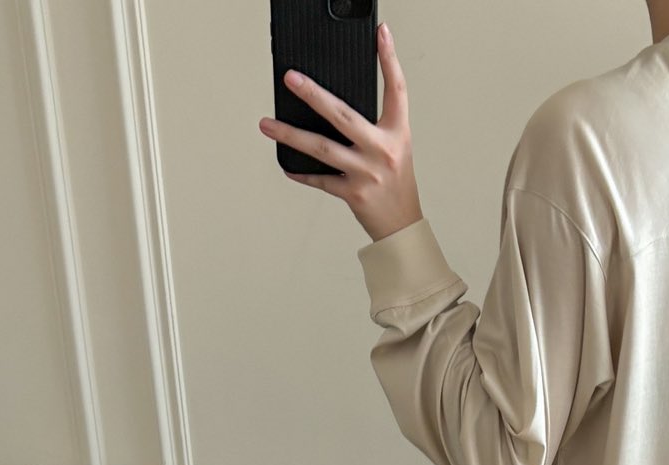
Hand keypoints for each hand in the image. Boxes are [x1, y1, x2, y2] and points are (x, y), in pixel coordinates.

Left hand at [259, 22, 422, 243]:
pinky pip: (321, 179)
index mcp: (398, 133)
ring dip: (290, 135)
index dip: (389, 59)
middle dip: (313, 95)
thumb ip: (372, 126)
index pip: (396, 89)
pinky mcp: (353, 194)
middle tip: (291, 79)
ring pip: (322, 148)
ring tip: (267, 124)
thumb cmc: (396, 185)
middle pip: (343, 115)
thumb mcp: (395, 148)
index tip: (381, 34)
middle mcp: (382, 150)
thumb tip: (333, 106)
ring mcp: (367, 173)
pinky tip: (287, 164)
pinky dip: (302, 173)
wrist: (402, 227)